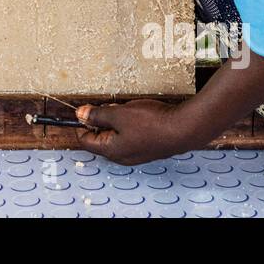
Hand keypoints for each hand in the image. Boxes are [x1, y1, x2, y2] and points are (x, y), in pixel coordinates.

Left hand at [75, 99, 197, 165]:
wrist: (184, 128)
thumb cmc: (152, 123)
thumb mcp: (119, 114)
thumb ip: (97, 115)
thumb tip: (80, 114)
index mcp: (111, 151)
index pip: (85, 140)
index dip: (82, 123)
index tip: (84, 110)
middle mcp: (122, 157)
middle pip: (101, 139)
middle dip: (101, 121)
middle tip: (109, 107)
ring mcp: (136, 154)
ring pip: (116, 136)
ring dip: (116, 122)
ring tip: (125, 109)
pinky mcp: (147, 148)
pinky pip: (130, 137)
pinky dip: (129, 125)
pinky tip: (138, 115)